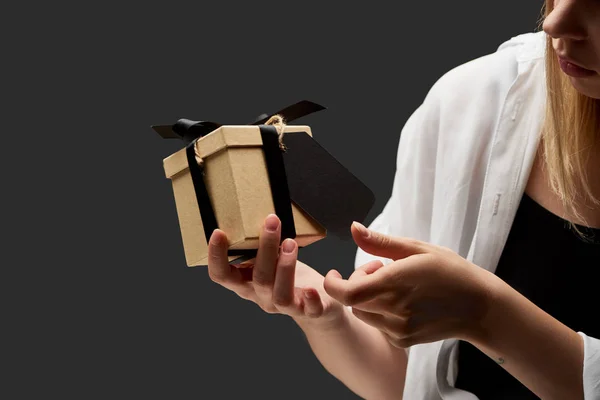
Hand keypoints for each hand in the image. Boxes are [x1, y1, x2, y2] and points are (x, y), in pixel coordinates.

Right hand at [207, 214, 345, 327]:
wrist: (318, 308)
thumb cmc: (288, 276)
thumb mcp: (269, 260)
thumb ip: (258, 245)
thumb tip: (256, 208)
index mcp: (247, 284)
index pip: (222, 276)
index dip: (216, 257)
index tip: (218, 232)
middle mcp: (262, 297)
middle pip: (258, 278)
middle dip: (265, 248)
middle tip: (272, 221)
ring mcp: (285, 307)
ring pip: (281, 294)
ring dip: (285, 267)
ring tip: (291, 242)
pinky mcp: (311, 312)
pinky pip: (310, 310)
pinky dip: (312, 299)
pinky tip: (317, 285)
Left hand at [323, 222, 498, 347]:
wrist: (480, 308)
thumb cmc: (451, 271)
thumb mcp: (418, 249)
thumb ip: (381, 242)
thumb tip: (354, 228)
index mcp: (396, 284)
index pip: (347, 293)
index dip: (333, 284)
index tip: (335, 273)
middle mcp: (394, 310)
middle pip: (352, 301)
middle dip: (357, 282)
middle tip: (380, 268)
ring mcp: (399, 329)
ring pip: (362, 314)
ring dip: (367, 298)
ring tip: (393, 285)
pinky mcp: (403, 341)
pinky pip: (377, 325)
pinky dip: (380, 313)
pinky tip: (402, 302)